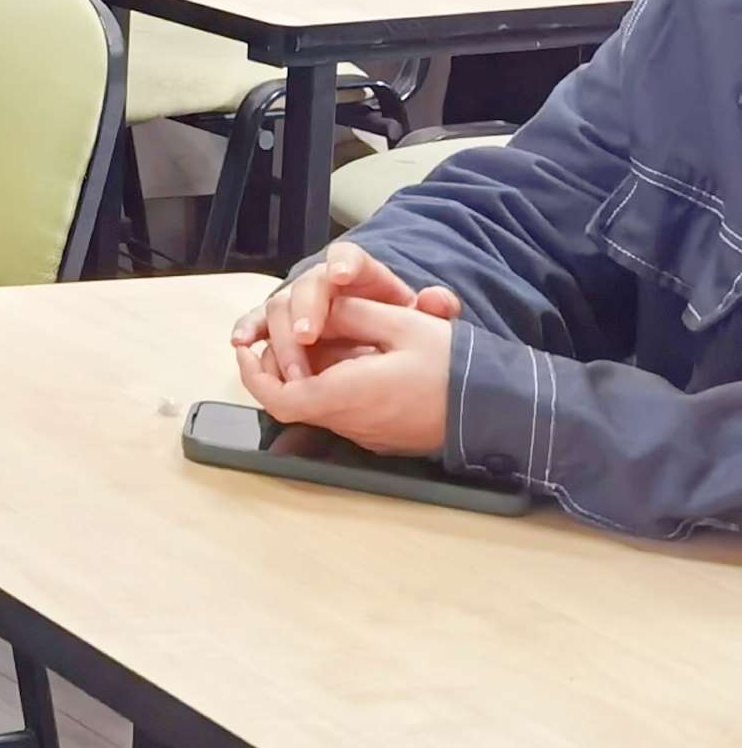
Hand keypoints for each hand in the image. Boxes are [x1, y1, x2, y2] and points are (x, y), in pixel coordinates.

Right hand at [232, 241, 460, 390]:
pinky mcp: (281, 326)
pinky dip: (248, 330)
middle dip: (304, 308)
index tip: (342, 276)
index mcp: (362, 275)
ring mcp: (300, 304)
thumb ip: (435, 309)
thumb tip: (437, 299)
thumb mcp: (424, 322)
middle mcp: (325, 284)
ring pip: (278, 304)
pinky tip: (242, 344)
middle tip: (306, 336)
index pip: (348, 257)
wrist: (386, 351)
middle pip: (307, 284)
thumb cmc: (404, 332)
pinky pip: (258, 323)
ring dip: (279, 333)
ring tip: (292, 365)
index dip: (343, 263)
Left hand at [235, 293, 456, 458]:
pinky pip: (342, 413)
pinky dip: (329, 388)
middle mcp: (352, 422)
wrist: (501, 411)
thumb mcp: (403, 325)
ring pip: (316, 408)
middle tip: (276, 340)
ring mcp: (368, 434)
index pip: (279, 398)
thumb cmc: (454, 367)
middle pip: (292, 403)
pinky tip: (343, 363)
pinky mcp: (384, 438)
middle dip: (274, 371)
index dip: (252, 375)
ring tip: (310, 344)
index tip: (246, 348)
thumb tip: (320, 309)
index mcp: (348, 395)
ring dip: (304, 378)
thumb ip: (354, 314)